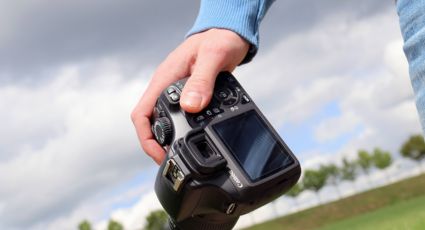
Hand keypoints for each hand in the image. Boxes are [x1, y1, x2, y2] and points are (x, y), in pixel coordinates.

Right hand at [131, 28, 248, 163]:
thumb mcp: (213, 57)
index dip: (146, 138)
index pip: (141, 113)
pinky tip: (195, 137)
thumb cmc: (220, 40)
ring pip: (164, 121)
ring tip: (182, 154)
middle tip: (172, 161)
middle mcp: (167, 87)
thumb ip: (202, 80)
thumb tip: (191, 106)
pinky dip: (183, 129)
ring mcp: (177, 92)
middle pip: (150, 122)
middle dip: (157, 145)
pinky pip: (180, 116)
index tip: (159, 154)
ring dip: (169, 139)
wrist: (228, 34)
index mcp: (165, 79)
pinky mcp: (189, 95)